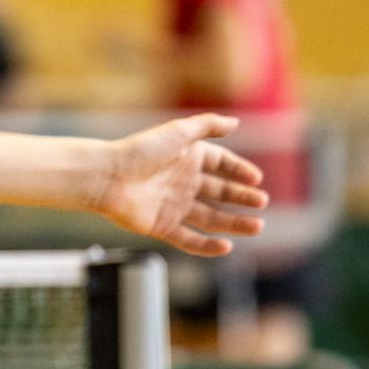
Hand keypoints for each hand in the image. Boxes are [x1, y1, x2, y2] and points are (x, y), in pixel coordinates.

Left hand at [93, 114, 267, 256]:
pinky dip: (206, 246)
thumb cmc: (140, 151)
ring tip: (256, 226)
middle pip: (219, 193)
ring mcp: (173, 206)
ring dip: (234, 223)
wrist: (107, 177)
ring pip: (210, 218)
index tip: (256, 179)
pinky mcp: (162, 226)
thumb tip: (235, 122)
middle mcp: (182, 182)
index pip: (221, 164)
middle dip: (241, 198)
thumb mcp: (177, 131)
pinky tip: (226, 246)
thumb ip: (207, 126)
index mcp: (187, 158)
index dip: (239, 171)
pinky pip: (188, 240)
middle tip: (261, 203)